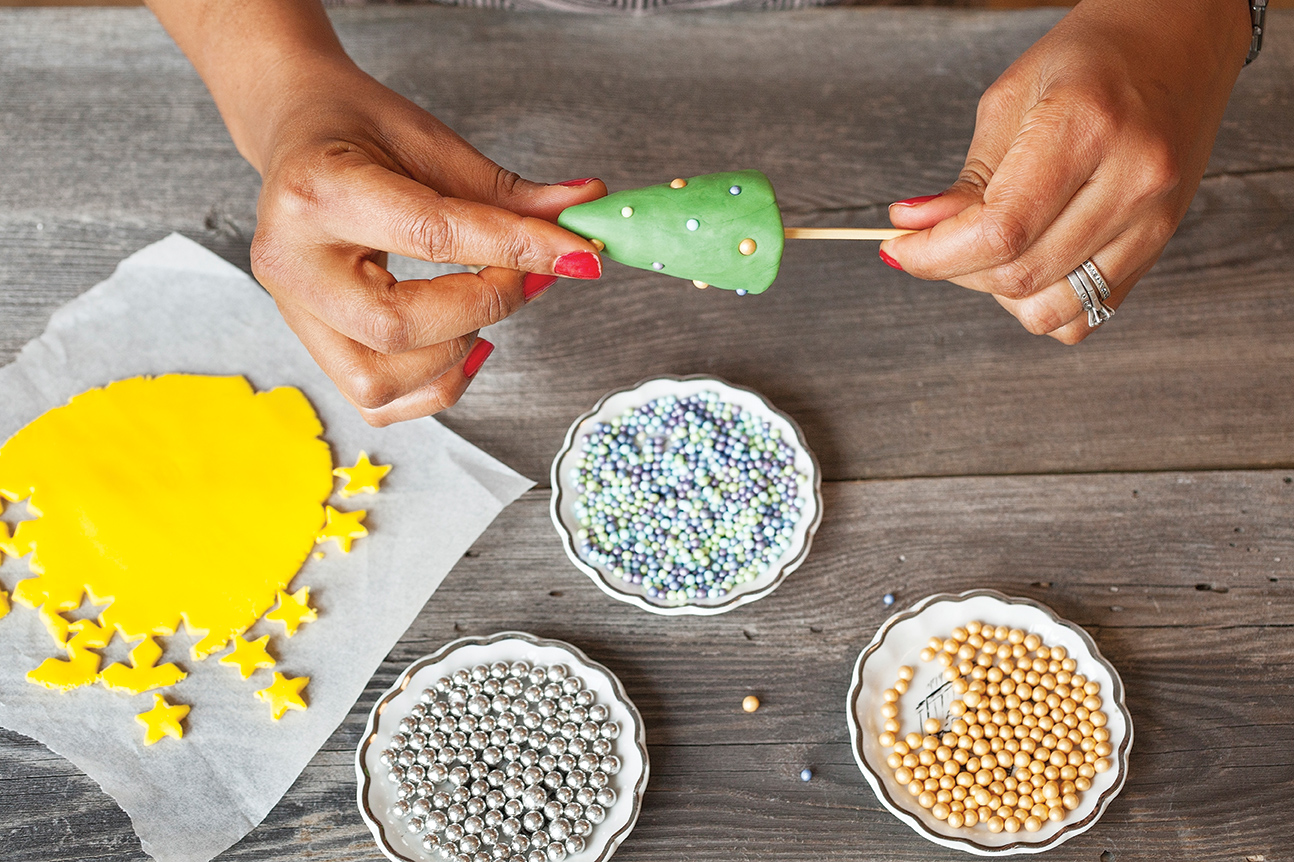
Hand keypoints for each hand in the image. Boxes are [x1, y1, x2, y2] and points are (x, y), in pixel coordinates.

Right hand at [249, 58, 604, 423]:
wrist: (295, 134)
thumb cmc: (357, 130)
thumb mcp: (431, 141)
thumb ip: (506, 191)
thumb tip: (588, 207)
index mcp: (317, 192)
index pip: (430, 235)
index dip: (516, 250)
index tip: (580, 255)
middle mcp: (292, 262)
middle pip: (397, 325)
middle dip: (484, 308)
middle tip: (526, 275)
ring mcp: (293, 313)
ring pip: (381, 380)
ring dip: (457, 351)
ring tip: (484, 301)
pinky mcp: (310, 347)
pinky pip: (378, 402)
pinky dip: (436, 384)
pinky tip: (466, 342)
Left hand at [880, 0, 1250, 342]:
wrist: (1181, 40)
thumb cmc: (1092, 58)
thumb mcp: (1010, 99)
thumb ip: (966, 180)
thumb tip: (912, 232)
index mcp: (1089, 127)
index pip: (998, 231)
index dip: (934, 254)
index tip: (896, 247)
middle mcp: (1133, 180)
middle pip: (1019, 274)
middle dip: (954, 269)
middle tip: (930, 241)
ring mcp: (1155, 220)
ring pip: (1050, 309)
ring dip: (996, 291)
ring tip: (983, 248)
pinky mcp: (1160, 246)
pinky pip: (1086, 314)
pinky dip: (1041, 302)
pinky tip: (1027, 260)